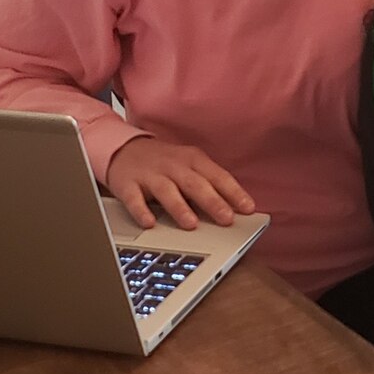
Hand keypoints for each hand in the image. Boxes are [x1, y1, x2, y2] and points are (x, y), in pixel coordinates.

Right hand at [106, 137, 255, 229]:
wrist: (124, 149)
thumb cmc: (166, 163)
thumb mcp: (190, 166)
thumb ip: (209, 184)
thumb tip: (235, 209)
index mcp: (194, 160)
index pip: (218, 176)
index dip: (234, 192)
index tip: (249, 208)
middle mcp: (174, 166)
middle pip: (195, 184)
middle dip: (213, 202)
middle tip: (227, 219)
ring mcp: (150, 174)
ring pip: (167, 191)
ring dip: (180, 207)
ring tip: (192, 224)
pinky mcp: (127, 184)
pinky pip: (134, 198)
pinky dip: (141, 211)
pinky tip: (150, 224)